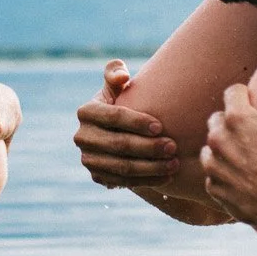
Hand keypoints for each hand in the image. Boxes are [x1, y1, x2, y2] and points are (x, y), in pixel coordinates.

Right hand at [74, 60, 178, 188]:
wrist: (117, 133)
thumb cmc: (122, 103)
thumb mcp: (117, 87)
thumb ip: (115, 73)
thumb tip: (122, 77)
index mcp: (86, 111)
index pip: (114, 117)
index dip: (137, 122)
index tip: (160, 126)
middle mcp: (82, 137)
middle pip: (119, 144)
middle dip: (149, 147)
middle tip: (172, 147)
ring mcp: (88, 159)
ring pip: (123, 167)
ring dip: (151, 167)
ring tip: (174, 163)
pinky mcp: (98, 177)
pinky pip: (124, 182)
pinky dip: (147, 181)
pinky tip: (167, 177)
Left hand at [200, 57, 256, 231]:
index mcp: (236, 117)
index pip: (233, 93)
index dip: (246, 97)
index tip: (255, 104)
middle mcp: (218, 139)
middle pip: (218, 120)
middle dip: (232, 123)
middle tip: (252, 133)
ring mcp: (214, 165)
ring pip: (212, 149)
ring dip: (224, 150)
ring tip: (246, 157)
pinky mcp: (214, 189)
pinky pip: (215, 177)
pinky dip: (225, 176)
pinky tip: (243, 179)